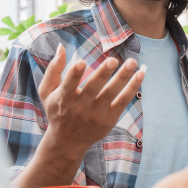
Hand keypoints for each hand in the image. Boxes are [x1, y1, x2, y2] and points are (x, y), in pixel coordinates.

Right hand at [17, 45, 144, 187]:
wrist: (67, 141)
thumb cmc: (58, 110)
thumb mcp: (47, 91)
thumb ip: (54, 69)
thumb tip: (61, 46)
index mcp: (64, 98)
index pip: (69, 85)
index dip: (75, 74)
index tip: (82, 62)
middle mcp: (80, 107)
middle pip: (93, 89)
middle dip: (103, 74)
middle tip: (113, 60)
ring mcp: (96, 114)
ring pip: (111, 94)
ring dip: (123, 77)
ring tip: (133, 62)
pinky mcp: (109, 119)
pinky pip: (123, 101)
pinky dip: (132, 88)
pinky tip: (140, 74)